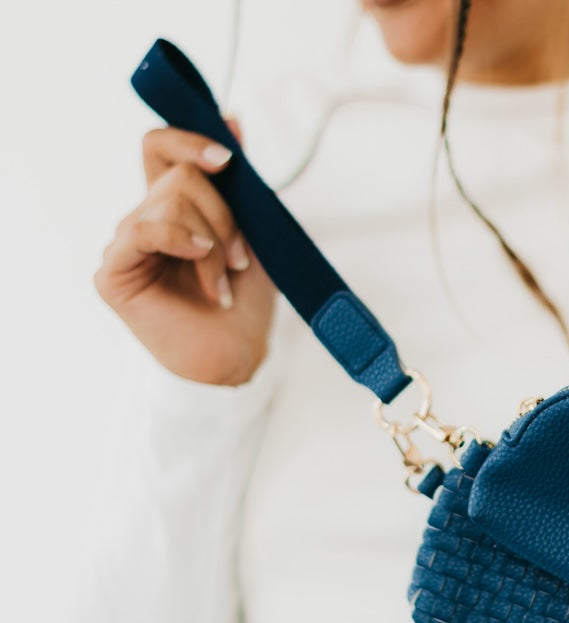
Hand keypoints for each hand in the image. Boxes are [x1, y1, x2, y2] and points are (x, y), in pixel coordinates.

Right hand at [93, 118, 277, 385]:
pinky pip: (144, 228)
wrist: (237, 358)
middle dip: (224, 214)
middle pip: (179, 174)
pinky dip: (181, 239)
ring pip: (172, 200)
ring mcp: (128, 244)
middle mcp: (147, 220)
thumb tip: (232, 117)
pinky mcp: (115, 271)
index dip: (191, 140)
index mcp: (174, 209)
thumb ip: (238, 181)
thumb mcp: (253, 234)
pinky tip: (202, 262)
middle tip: (242, 257)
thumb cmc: (245, 305)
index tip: (228, 159)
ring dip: (214, 242)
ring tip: (223, 282)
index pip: (162, 148)